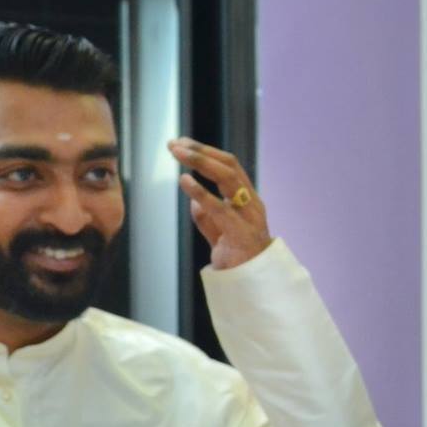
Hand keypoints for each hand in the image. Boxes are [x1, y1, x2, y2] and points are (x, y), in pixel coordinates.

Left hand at [169, 137, 272, 270]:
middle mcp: (251, 202)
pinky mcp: (241, 232)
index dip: (206, 150)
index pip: (229, 165)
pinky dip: (200, 192)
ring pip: (228, 179)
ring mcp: (249, 216)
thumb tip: (194, 199)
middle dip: (200, 151)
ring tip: (178, 154)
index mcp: (247, 198)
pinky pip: (220, 208)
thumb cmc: (237, 256)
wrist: (252, 284)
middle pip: (228, 166)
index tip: (182, 142)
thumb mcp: (218, 231)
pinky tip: (184, 181)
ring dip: (201, 162)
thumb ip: (207, 215)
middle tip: (175, 144)